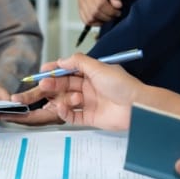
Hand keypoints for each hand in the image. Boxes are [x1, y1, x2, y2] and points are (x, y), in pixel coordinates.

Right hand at [12, 53, 142, 129]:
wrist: (136, 106)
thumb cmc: (123, 85)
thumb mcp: (99, 67)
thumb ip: (78, 62)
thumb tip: (62, 60)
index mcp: (92, 73)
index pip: (69, 70)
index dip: (56, 69)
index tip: (43, 70)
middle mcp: (89, 87)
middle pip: (65, 85)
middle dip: (53, 84)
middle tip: (44, 84)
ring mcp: (89, 102)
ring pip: (66, 100)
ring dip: (61, 98)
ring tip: (63, 98)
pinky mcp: (90, 117)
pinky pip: (72, 116)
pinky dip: (64, 113)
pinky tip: (62, 108)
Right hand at [78, 0, 121, 25]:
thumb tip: (117, 6)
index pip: (100, 3)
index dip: (110, 11)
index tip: (118, 12)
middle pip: (94, 12)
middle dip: (107, 17)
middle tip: (114, 15)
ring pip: (90, 17)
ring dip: (101, 21)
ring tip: (108, 16)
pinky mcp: (79, 6)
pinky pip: (85, 19)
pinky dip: (94, 22)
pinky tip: (102, 19)